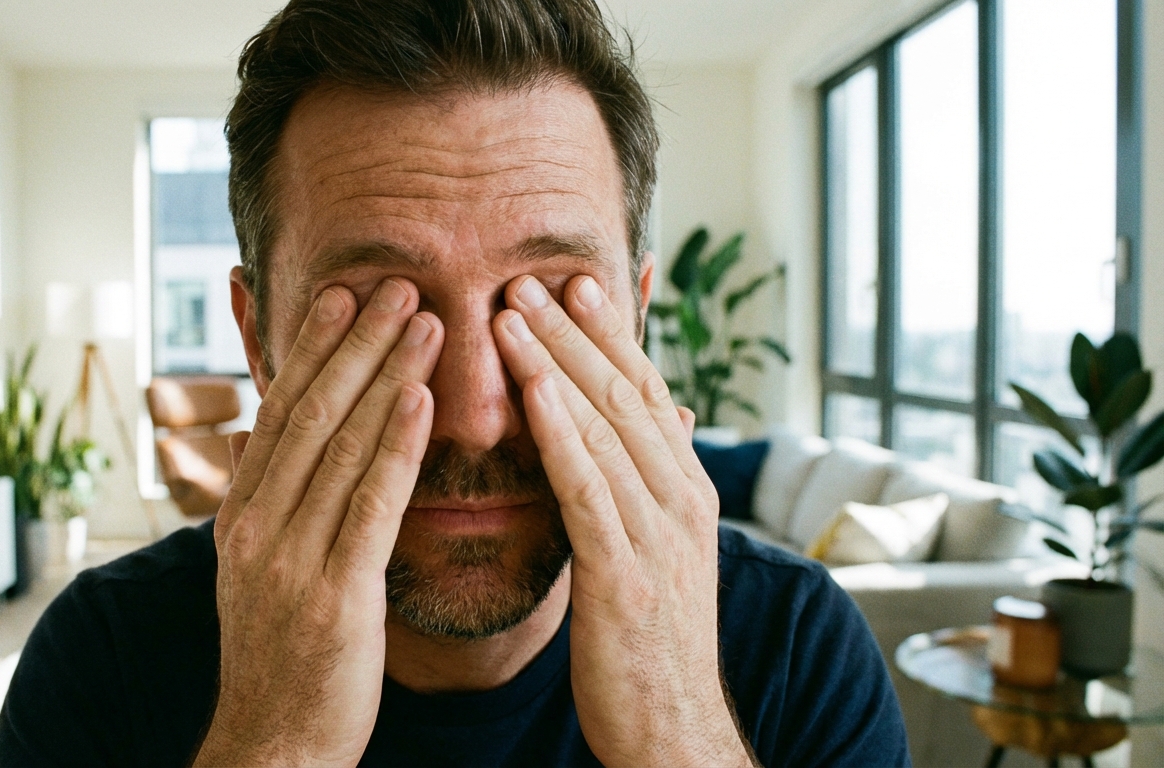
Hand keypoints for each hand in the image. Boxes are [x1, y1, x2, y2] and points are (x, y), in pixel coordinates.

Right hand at [194, 278, 442, 766]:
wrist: (274, 747)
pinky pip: (370, 506)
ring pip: (341, 446)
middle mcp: (258, 526)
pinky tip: (422, 399)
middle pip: (310, 412)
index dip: (313, 348)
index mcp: (242, 515)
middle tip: (395, 282)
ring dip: (384, 374)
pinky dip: (395, 446)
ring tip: (424, 318)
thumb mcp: (260, 569)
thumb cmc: (283, 655)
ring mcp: (290, 560)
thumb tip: (266, 434)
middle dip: (355, 343)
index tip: (347, 293)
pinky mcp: (333, 596)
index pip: (281, 411)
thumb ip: (270, 499)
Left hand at [494, 275, 754, 766]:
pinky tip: (531, 390)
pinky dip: (560, 432)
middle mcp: (681, 500)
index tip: (576, 283)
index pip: (647, 393)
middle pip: (626, 393)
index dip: (613, 335)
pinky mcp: (625, 574)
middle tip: (534, 274)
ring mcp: (659, 535)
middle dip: (579, 331)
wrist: (675, 734)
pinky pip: (589, 488)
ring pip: (606, 427)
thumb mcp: (657, 554)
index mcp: (685, 492)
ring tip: (513, 310)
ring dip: (558, 363)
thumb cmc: (652, 644)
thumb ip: (645, 487)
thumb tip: (653, 430)